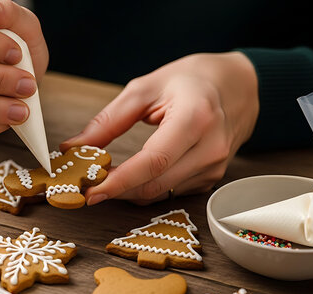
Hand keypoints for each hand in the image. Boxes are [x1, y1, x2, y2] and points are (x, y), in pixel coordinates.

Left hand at [60, 52, 258, 204]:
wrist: (238, 86)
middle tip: (85, 185)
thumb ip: (108, 121)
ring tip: (102, 178)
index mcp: (196, 118)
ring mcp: (214, 167)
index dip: (118, 181)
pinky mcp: (211, 178)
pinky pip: (171, 192)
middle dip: (115, 189)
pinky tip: (129, 177)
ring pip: (160, 194)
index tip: (89, 190)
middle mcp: (210, 148)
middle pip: (154, 184)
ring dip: (128, 191)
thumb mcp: (145, 88)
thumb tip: (73, 148)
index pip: (153, 162)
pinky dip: (145, 188)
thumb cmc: (191, 80)